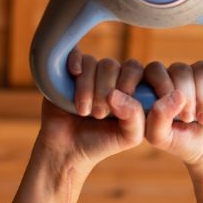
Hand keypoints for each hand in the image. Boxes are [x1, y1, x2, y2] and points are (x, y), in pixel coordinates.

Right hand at [33, 51, 146, 167]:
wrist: (66, 148)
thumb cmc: (100, 142)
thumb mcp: (128, 137)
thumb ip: (136, 118)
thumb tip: (117, 93)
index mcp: (129, 89)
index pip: (136, 69)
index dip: (129, 80)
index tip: (123, 98)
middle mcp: (110, 78)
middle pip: (113, 65)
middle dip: (105, 90)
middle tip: (99, 115)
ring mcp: (89, 74)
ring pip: (94, 64)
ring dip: (88, 88)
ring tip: (83, 111)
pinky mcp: (68, 72)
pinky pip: (75, 54)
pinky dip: (76, 61)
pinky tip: (74, 74)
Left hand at [141, 59, 202, 172]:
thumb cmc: (184, 144)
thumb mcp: (162, 138)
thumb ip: (156, 119)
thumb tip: (175, 94)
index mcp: (156, 89)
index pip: (154, 70)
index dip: (163, 84)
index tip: (174, 109)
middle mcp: (176, 79)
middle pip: (179, 69)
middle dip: (187, 95)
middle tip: (189, 118)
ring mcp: (198, 76)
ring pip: (200, 69)